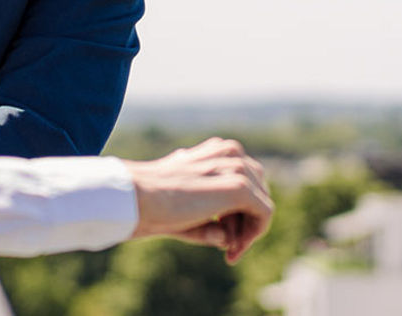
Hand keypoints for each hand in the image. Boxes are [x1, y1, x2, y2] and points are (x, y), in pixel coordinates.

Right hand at [123, 138, 272, 263]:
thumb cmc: (153, 203)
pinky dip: (254, 235)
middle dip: (245, 222)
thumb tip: (226, 240)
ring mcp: (236, 167)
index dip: (239, 215)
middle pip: (257, 192)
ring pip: (262, 203)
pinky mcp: (239, 187)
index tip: (225, 242)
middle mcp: (229, 152)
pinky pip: (265, 214)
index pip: (245, 182)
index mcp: (216, 150)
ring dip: (248, 231)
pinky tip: (231, 249)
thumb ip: (209, 221)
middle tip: (227, 249)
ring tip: (226, 251)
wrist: (136, 198)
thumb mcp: (186, 208)